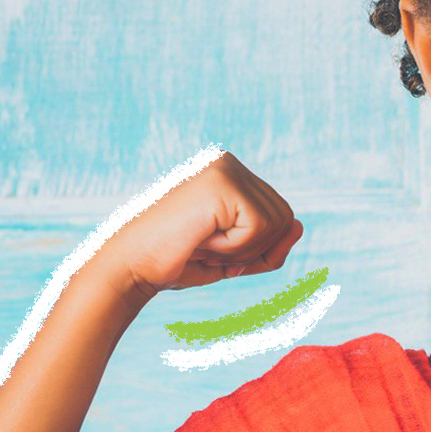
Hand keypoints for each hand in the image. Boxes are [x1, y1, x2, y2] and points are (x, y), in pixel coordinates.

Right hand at [98, 150, 303, 301]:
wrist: (129, 268)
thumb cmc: (175, 262)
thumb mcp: (236, 257)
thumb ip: (271, 244)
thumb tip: (300, 226)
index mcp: (230, 174)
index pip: (278, 216)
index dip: (256, 247)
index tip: (211, 247)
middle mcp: (229, 163)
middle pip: (284, 218)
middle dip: (252, 249)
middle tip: (205, 247)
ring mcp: (225, 168)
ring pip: (276, 223)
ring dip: (241, 249)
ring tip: (202, 241)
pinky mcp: (221, 182)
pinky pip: (259, 227)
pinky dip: (234, 247)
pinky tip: (201, 238)